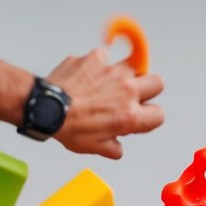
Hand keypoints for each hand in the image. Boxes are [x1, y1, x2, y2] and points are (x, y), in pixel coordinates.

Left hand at [46, 48, 163, 158]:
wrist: (47, 108)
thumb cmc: (69, 128)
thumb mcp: (95, 148)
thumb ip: (113, 148)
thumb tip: (117, 147)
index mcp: (130, 116)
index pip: (159, 114)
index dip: (151, 117)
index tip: (141, 117)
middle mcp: (126, 91)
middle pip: (157, 82)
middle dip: (148, 89)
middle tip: (134, 95)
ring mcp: (112, 71)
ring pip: (133, 66)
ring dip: (124, 74)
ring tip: (107, 83)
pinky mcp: (96, 58)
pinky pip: (104, 57)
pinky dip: (98, 65)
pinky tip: (87, 75)